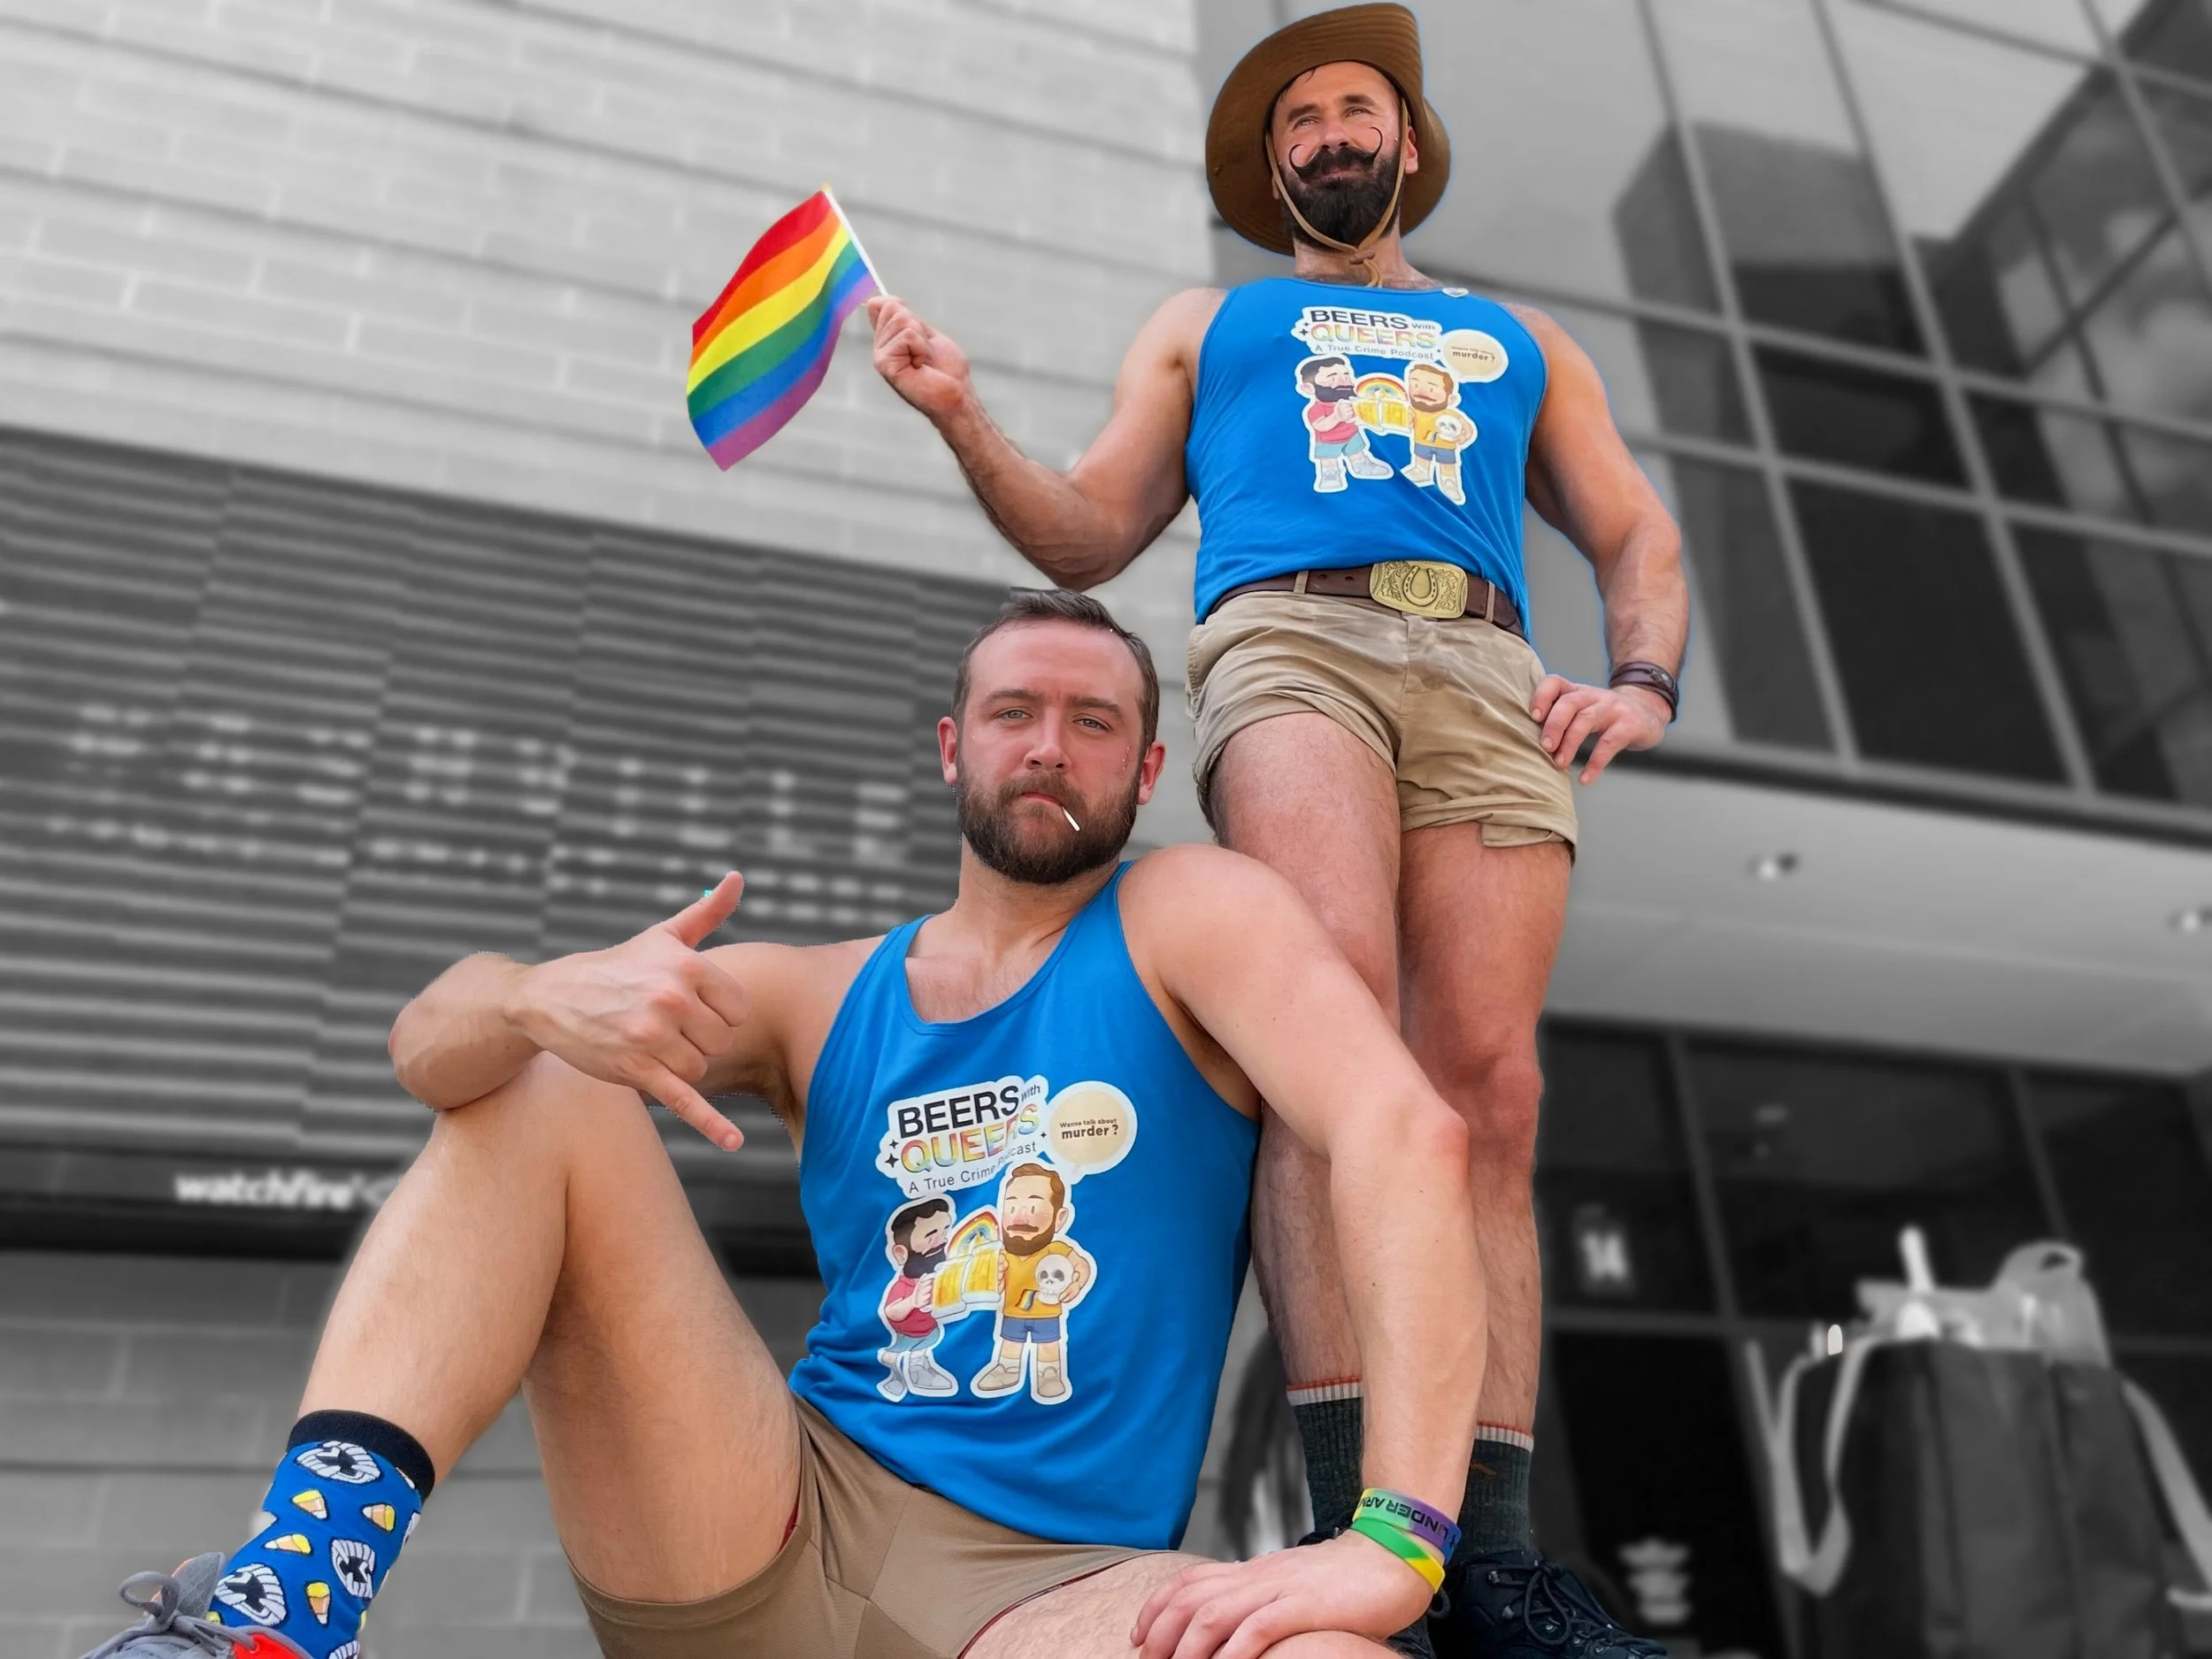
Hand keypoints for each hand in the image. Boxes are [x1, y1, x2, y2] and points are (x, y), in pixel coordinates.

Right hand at [505, 874, 751, 1148]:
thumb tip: (737, 878)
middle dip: (697, 1040)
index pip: (737, 1009)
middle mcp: (672, 999)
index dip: (717, 1014)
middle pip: (721, 1042)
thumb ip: (706, 912)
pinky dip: (711, 1125)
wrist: (548, 998)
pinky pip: (684, 1100)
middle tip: (662, 1026)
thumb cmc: (615, 967)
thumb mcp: (660, 937)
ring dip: (680, 1064)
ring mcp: (653, 1038)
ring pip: (701, 1069)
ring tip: (648, 1043)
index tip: (690, 1007)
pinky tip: (734, 1143)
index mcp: (686, 966)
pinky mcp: (636, 1072)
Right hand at [868, 294, 972, 422]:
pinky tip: (920, 366)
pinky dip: (921, 348)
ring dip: (921, 339)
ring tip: (923, 360)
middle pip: (892, 308)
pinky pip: (906, 337)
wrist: (957, 394)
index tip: (917, 330)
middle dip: (917, 325)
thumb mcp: (926, 334)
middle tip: (924, 350)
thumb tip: (879, 300)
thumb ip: (905, 319)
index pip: (881, 304)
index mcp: (888, 339)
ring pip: (901, 320)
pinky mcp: (884, 364)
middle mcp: (880, 347)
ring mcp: (880, 356)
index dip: (900, 307)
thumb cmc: (946, 370)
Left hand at [1131, 1531, 1431, 1658]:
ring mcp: (1278, 1588)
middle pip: (1192, 1598)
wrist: (1390, 1558)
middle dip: (1160, 1631)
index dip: (1156, 1607)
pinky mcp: (1303, 1605)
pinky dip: (1235, 1650)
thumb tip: (1231, 1626)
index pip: (1190, 1581)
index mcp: (1252, 1570)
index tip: (1138, 1635)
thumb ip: (1261, 1600)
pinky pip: (1259, 1627)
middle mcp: (1257, 1576)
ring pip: (1215, 1613)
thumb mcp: (1290, 1585)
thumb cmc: (1342, 1581)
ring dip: (1187, 1645)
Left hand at [1531, 676, 1669, 783]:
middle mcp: (1593, 696)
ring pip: (1586, 720)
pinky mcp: (1629, 725)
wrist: (1648, 711)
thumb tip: (1529, 744)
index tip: (1533, 717)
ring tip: (1559, 764)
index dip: (1542, 696)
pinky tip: (1586, 779)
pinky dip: (1595, 763)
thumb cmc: (1605, 715)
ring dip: (1569, 743)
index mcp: (1577, 691)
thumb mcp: (1583, 708)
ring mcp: (1612, 708)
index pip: (1555, 682)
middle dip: (1553, 725)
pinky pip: (1609, 743)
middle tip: (1544, 747)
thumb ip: (1560, 718)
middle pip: (1568, 703)